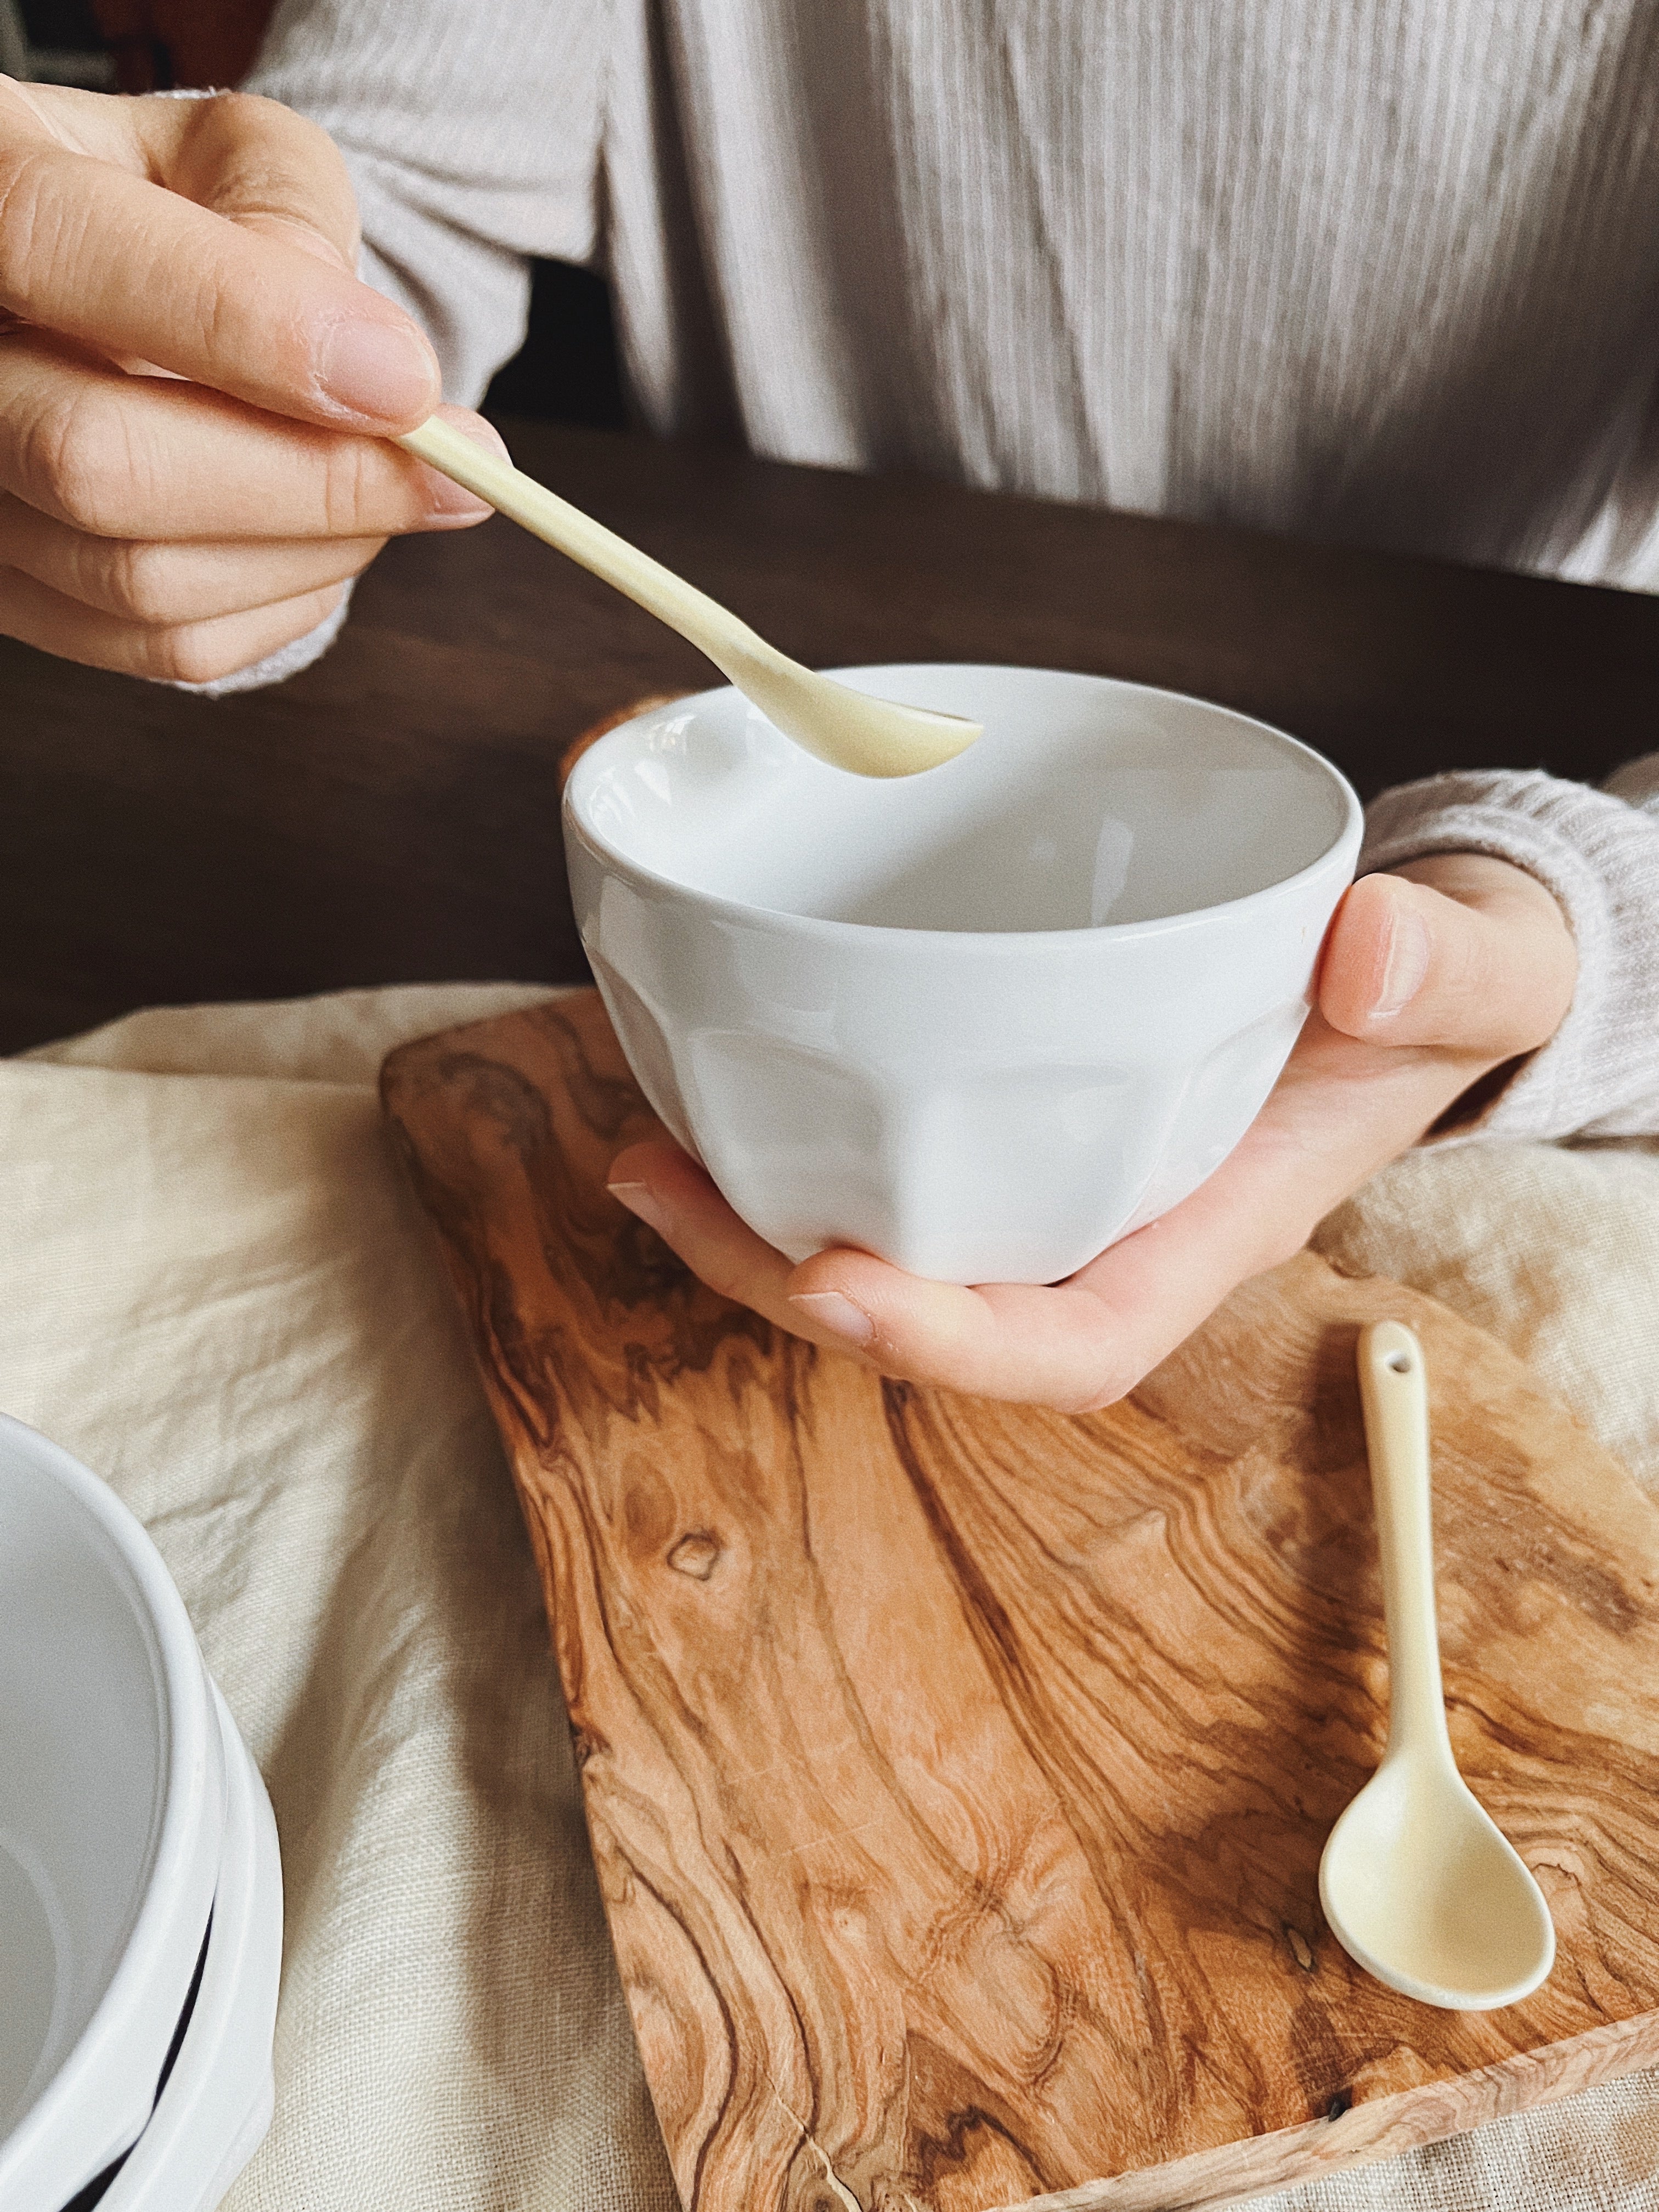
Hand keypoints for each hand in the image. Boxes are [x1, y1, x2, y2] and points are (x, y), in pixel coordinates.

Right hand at [0, 78, 497, 681]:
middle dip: (313, 484)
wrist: (123, 303)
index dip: (248, 326)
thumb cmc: (183, 217)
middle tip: (462, 472)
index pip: (66, 248)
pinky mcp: (17, 599)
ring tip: (394, 490)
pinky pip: (167, 648)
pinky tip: (322, 538)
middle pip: (97, 461)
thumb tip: (369, 362)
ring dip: (314, 551)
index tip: (409, 384)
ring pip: (142, 580)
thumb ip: (292, 214)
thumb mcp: (239, 160)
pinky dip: (283, 602)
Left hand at [606, 855, 1576, 1409]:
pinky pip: (887, 1152)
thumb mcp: (1468, 972)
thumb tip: (1364, 953)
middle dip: (784, 1277)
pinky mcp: (1008, 1104)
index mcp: (1204, 1230)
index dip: (944, 1342)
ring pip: (883, 1236)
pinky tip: (705, 1070)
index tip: (829, 1283)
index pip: (1068, 1344)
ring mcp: (1046, 1172)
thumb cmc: (1434, 991)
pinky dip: (791, 1125)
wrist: (1401, 969)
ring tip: (639, 1148)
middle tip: (658, 1186)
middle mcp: (1102, 1223)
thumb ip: (1442, 968)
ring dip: (752, 1213)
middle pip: (928, 1309)